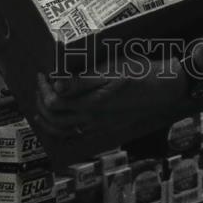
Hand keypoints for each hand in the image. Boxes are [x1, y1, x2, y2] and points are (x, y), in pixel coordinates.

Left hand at [34, 57, 187, 143]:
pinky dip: (64, 128)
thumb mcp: (110, 70)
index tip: (43, 73)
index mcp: (90, 102)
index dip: (43, 88)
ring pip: (64, 130)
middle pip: (55, 118)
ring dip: (48, 120)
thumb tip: (57, 84)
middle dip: (41, 103)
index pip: (54, 102)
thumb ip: (82, 80)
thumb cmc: (137, 73)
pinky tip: (64, 120)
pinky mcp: (106, 126)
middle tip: (40, 86)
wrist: (162, 89)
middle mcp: (91, 118)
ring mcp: (99, 124)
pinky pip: (78, 133)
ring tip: (42, 109)